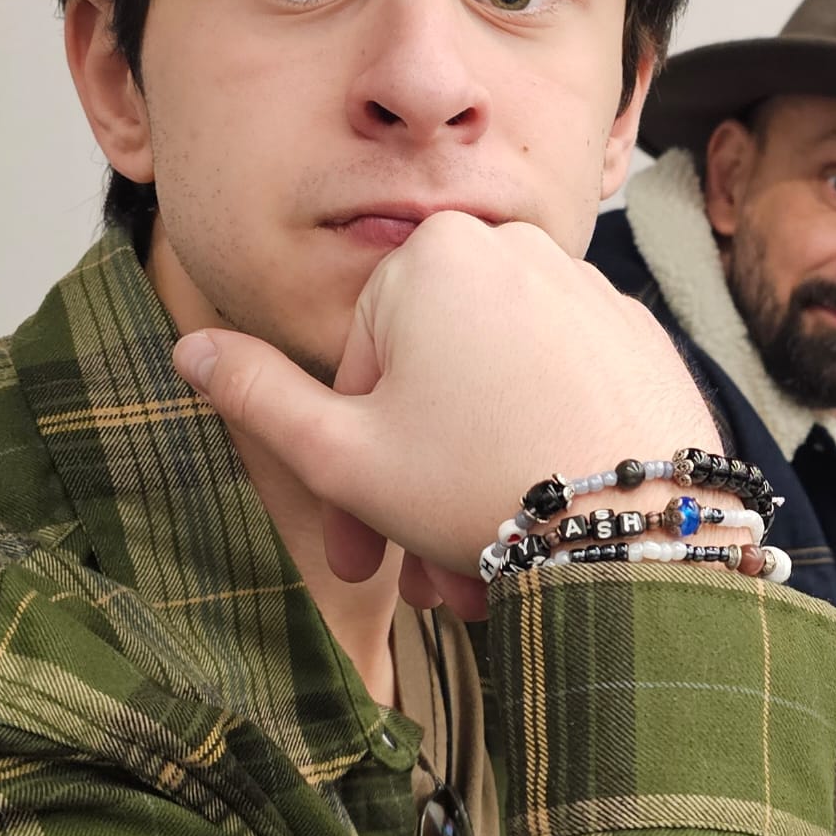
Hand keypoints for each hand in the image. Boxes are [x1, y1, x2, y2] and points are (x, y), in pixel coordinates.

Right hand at [172, 213, 720, 600]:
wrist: (642, 525)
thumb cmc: (482, 484)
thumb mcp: (340, 454)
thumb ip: (255, 396)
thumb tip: (190, 349)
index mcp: (434, 253)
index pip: (361, 367)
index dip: (348, 471)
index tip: (360, 550)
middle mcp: (520, 248)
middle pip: (437, 388)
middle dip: (418, 496)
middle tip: (423, 586)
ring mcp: (592, 292)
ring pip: (501, 399)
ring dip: (476, 489)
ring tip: (486, 580)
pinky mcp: (644, 340)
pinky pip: (566, 397)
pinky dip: (543, 456)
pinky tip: (549, 533)